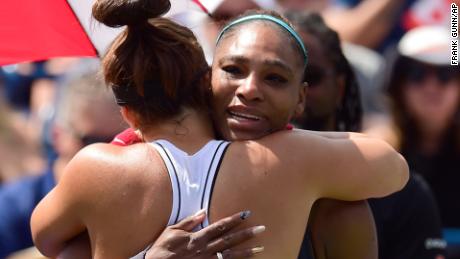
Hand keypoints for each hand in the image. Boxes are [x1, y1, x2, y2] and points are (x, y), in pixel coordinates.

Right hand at [146, 210, 264, 258]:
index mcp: (197, 238)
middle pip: (229, 240)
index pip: (220, 226)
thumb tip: (203, 212)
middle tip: (262, 229)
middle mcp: (205, 249)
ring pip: (230, 256)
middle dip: (246, 234)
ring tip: (260, 248)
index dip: (234, 220)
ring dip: (246, 252)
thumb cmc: (161, 250)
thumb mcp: (171, 231)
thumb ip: (188, 222)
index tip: (246, 214)